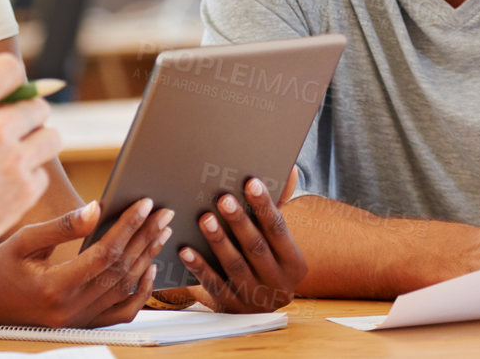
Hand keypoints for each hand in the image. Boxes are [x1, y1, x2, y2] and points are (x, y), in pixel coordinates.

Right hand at [0, 55, 60, 268]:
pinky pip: (41, 175)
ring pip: (51, 138)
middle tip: (14, 132)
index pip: (9, 69)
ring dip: (36, 145)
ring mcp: (12, 160)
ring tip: (13, 160)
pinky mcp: (23, 191)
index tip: (8, 95)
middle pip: (36, 105)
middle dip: (27, 117)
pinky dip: (27, 181)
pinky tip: (2, 190)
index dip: (9, 82)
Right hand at [0, 198, 174, 327]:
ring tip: (160, 231)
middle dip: (145, 237)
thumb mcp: (23, 239)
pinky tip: (148, 268)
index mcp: (54, 287)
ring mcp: (80, 320)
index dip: (128, 226)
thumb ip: (62, 226)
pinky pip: (122, 311)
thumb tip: (97, 208)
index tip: (144, 204)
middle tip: (163, 212)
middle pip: (121, 269)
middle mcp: (71, 309)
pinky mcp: (84, 324)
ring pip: (125, 288)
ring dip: (146, 257)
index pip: (104, 253)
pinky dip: (140, 291)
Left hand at [178, 170, 306, 312]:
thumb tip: (291, 170)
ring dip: (218, 241)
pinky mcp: (231, 307)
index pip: (279, 229)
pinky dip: (199, 266)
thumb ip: (278, 206)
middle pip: (257, 247)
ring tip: (204, 218)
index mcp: (294, 264)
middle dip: (239, 222)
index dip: (265, 206)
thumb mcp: (276, 241)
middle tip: (223, 198)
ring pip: (235, 266)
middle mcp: (279, 284)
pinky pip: (213, 285)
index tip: (250, 182)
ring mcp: (255, 298)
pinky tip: (185, 249)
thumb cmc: (265, 260)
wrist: (258, 310)